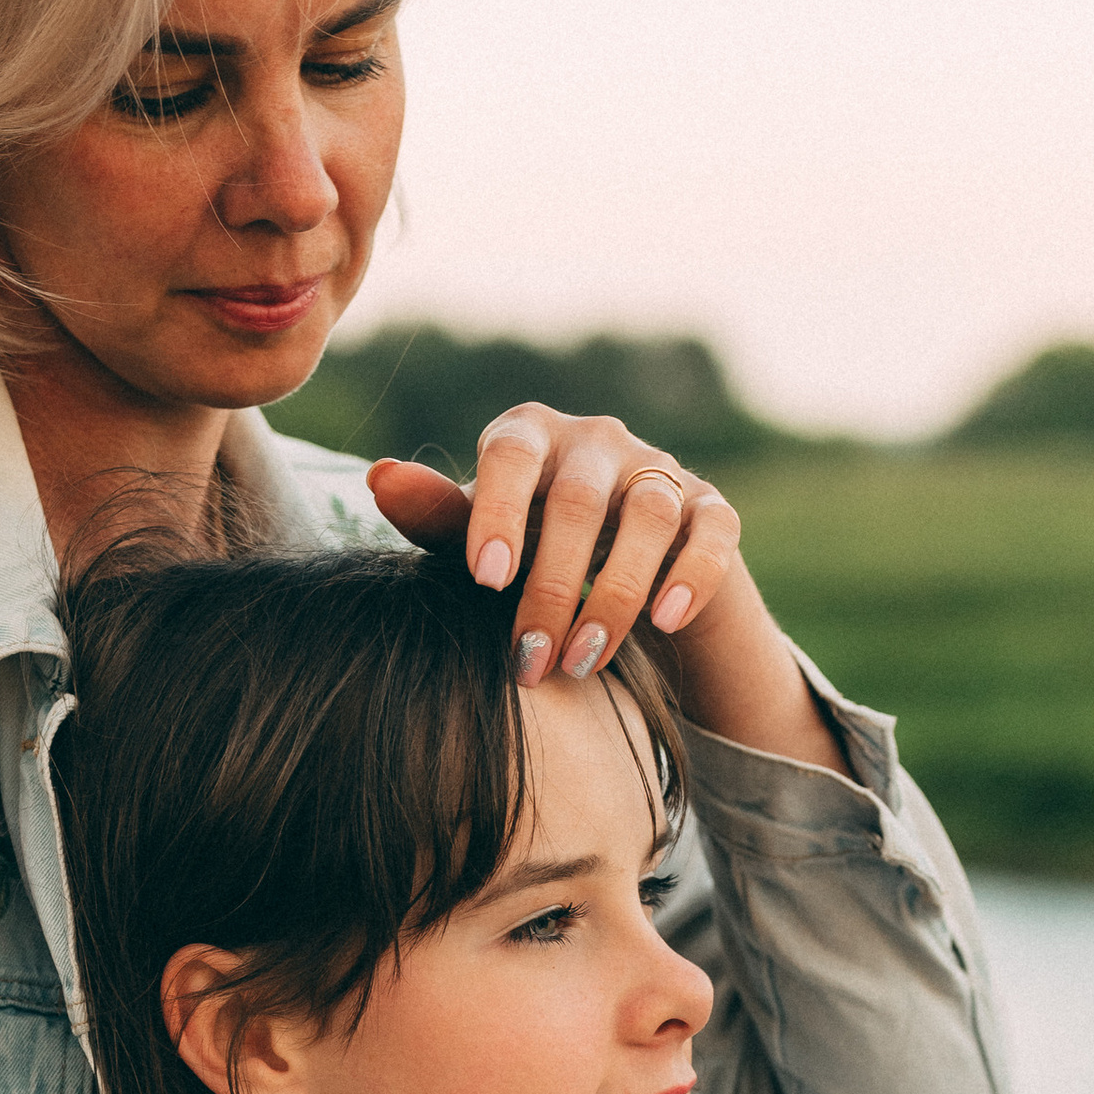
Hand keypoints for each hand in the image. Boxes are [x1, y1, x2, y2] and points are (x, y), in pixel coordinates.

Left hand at [370, 407, 743, 682]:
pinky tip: (665, 623)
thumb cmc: (527, 546)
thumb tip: (380, 478)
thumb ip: (439, 517)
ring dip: (617, 594)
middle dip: (553, 586)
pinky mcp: (709, 508)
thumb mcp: (481, 539)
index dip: (497, 512)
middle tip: (529, 659)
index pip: (509, 454)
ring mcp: (659, 469)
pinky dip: (692, 576)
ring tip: (585, 660)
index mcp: (531, 434)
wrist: (616, 567)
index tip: (486, 581)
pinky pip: (712, 533)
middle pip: (579, 500)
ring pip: (650, 515)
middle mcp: (597, 440)